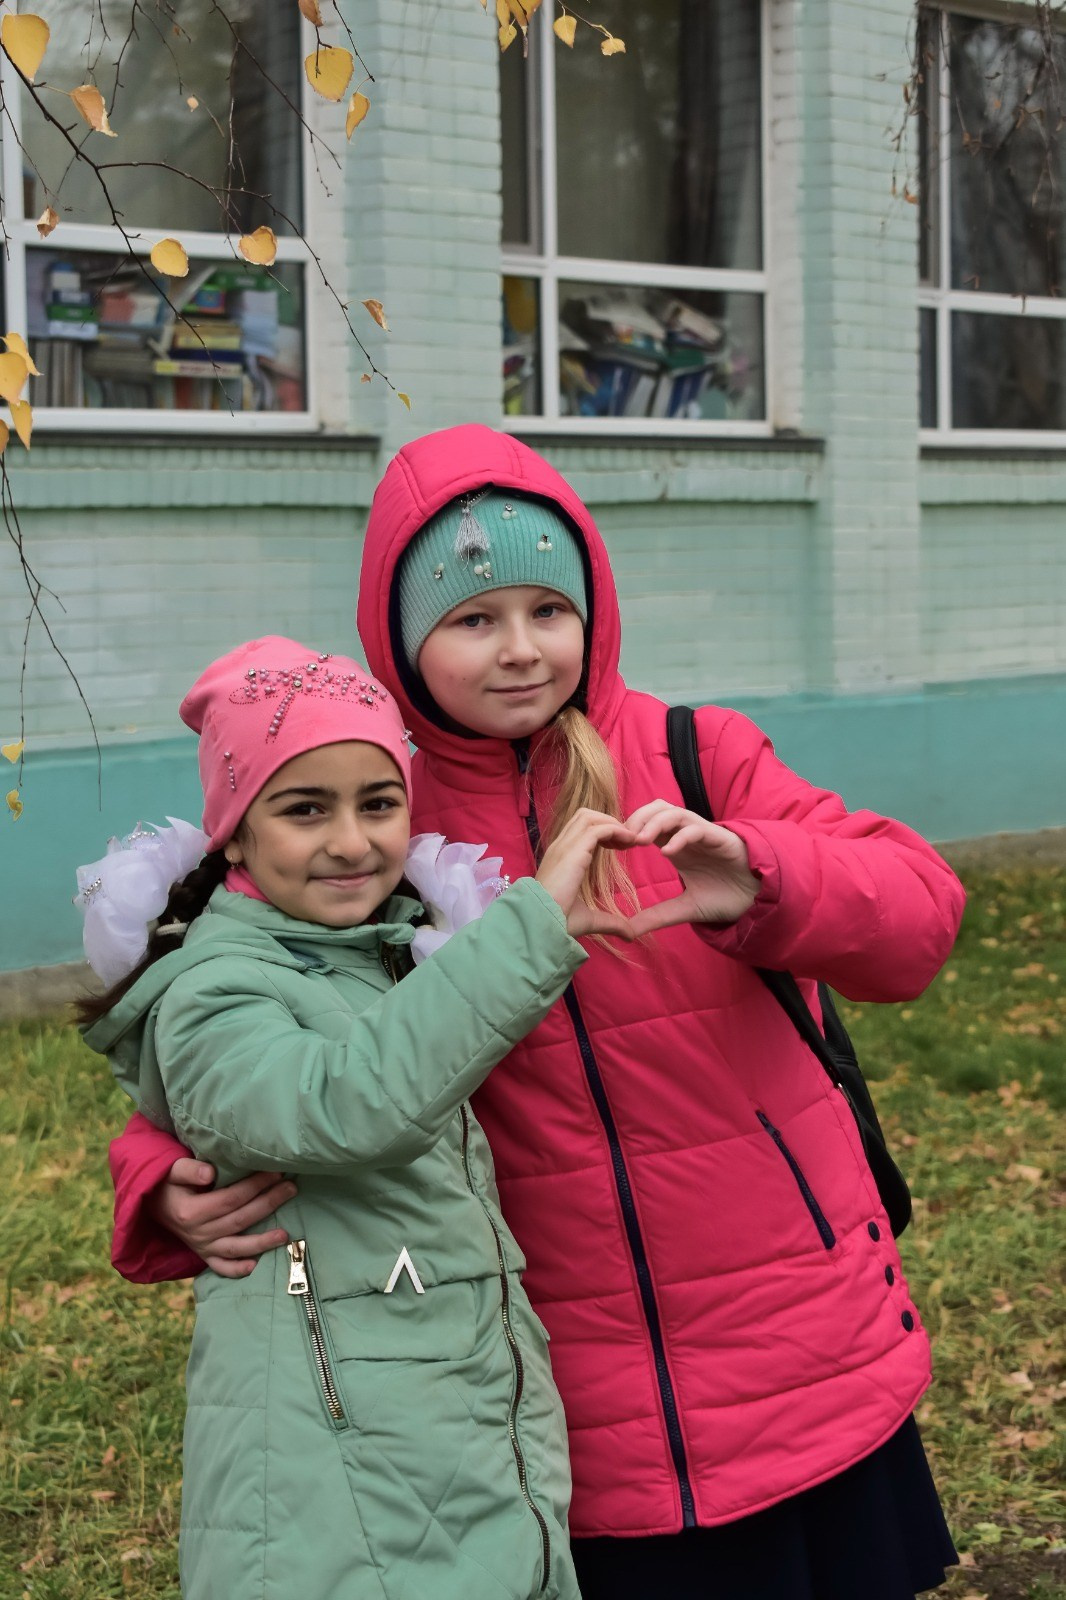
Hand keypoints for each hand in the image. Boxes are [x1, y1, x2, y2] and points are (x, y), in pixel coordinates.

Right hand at [149, 1159, 295, 1278]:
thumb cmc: (168, 1183)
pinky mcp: (204, 1255)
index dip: (255, 1185)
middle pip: (240, 1219)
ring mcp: (202, 1247)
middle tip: (291, 1188)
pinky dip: (236, 1270)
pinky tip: (255, 1266)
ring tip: (286, 1235)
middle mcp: (198, 1233)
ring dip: (262, 1242)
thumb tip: (210, 1173)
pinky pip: (220, 1267)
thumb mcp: (171, 1171)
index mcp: (191, 1212)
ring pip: (236, 1247)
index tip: (275, 1172)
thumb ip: (189, 1170)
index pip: (231, 1198)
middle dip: (268, 1203)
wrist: (152, 1205)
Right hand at [535, 807, 636, 939]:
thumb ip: (610, 922)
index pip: (580, 829)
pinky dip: (616, 830)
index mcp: (560, 858)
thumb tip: (630, 934)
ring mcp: (565, 846)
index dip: (602, 831)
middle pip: (585, 816)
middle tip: (626, 840)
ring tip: (629, 840)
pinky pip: (598, 829)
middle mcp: (560, 847)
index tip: (620, 847)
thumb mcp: (589, 919)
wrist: (542, 924)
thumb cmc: (558, 922)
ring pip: (590, 817)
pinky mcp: (573, 851)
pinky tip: (628, 843)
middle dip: (608, 821)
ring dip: (613, 823)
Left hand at [624, 800, 759, 934]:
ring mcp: (703, 834)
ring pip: (673, 812)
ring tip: (639, 842)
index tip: (610, 848)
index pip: (645, 824)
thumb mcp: (685, 909)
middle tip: (621, 841)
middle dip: (636, 819)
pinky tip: (667, 853)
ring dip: (653, 823)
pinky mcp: (720, 838)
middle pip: (655, 808)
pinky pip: (696, 829)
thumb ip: (657, 916)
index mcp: (674, 845)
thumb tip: (628, 930)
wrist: (758, 899)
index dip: (627, 830)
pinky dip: (680, 837)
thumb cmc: (724, 897)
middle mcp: (686, 835)